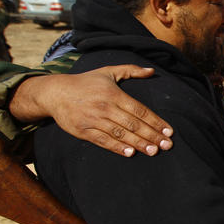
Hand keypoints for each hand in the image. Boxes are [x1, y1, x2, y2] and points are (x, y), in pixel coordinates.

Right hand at [9, 65, 173, 156]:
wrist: (55, 92)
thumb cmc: (86, 82)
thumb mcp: (108, 71)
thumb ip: (131, 70)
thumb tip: (152, 71)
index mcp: (114, 94)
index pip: (140, 110)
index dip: (156, 122)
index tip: (169, 132)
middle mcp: (105, 107)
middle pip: (133, 124)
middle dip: (152, 136)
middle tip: (167, 146)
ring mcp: (93, 120)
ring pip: (120, 134)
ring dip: (139, 144)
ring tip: (154, 151)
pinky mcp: (82, 131)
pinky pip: (103, 141)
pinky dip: (117, 147)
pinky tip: (130, 153)